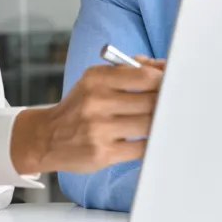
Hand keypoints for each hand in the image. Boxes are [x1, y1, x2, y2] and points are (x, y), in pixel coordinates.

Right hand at [10, 56, 164, 174]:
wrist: (46, 137)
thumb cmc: (80, 105)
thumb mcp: (96, 79)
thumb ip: (129, 70)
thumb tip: (164, 67)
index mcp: (96, 79)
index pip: (143, 75)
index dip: (163, 79)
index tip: (172, 83)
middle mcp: (96, 102)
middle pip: (150, 100)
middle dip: (165, 102)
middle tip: (175, 103)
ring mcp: (98, 129)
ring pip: (148, 124)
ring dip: (160, 122)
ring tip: (163, 120)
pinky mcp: (102, 153)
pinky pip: (140, 148)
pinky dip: (151, 143)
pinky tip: (152, 138)